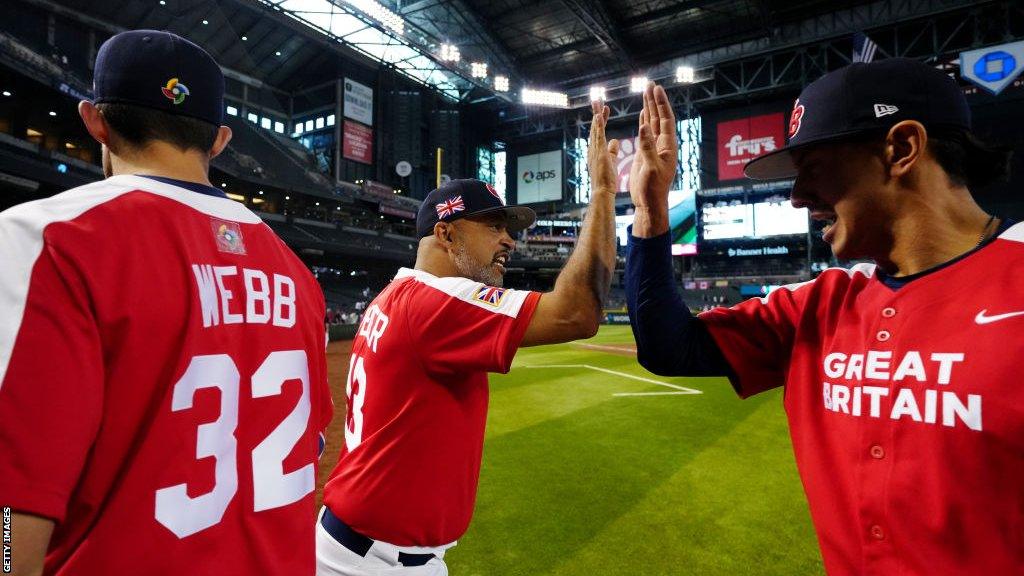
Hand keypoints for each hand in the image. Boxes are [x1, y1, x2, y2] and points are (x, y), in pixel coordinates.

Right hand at [588, 100, 618, 197]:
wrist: (602, 194)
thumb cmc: (607, 182)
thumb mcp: (611, 162)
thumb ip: (612, 151)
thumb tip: (615, 141)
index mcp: (598, 151)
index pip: (600, 132)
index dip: (602, 120)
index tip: (605, 109)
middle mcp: (594, 149)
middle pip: (595, 127)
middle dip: (596, 113)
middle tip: (597, 99)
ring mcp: (595, 151)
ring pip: (595, 129)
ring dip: (596, 115)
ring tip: (596, 101)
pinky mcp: (599, 155)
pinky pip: (599, 138)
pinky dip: (598, 126)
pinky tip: (599, 116)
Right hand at [628, 83, 676, 209]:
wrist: (650, 203)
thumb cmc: (653, 189)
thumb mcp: (650, 168)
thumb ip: (647, 147)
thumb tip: (644, 126)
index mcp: (667, 146)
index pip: (665, 119)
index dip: (661, 104)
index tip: (656, 89)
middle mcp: (663, 145)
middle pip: (659, 117)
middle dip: (654, 101)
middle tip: (649, 84)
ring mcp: (654, 148)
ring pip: (652, 123)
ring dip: (648, 108)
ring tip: (645, 92)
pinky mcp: (646, 154)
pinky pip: (646, 133)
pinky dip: (644, 121)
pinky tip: (642, 114)